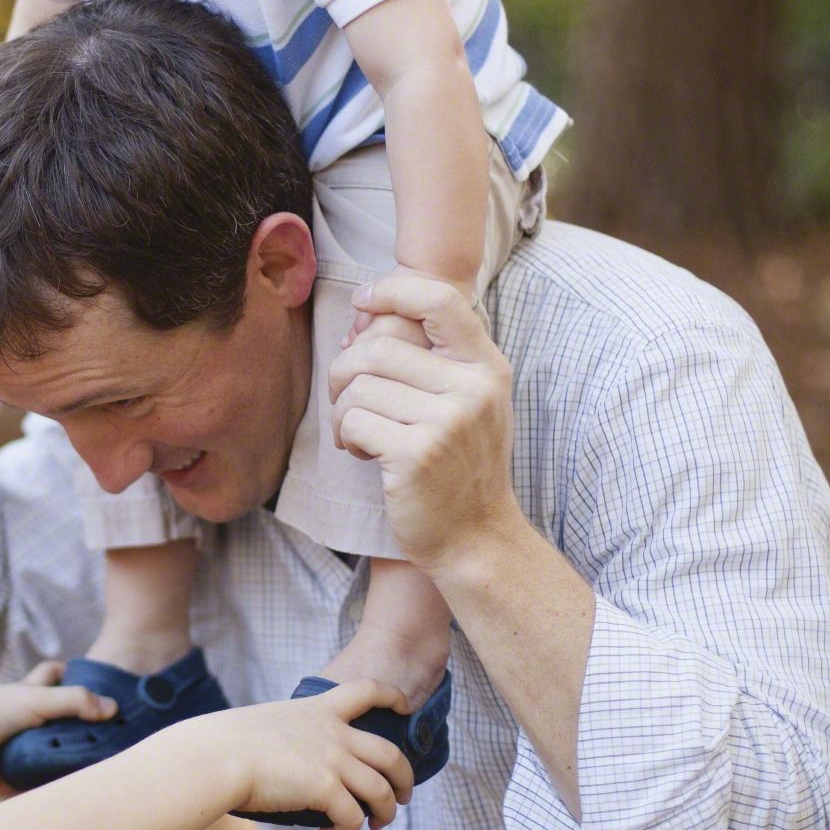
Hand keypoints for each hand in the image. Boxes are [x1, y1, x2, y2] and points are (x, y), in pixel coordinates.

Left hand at [0, 663, 114, 790]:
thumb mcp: (39, 699)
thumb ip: (76, 701)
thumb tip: (112, 709)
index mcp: (28, 694)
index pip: (52, 675)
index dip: (69, 674)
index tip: (93, 685)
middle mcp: (20, 718)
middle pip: (52, 720)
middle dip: (72, 730)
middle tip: (102, 741)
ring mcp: (10, 745)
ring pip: (40, 755)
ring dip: (56, 764)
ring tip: (89, 776)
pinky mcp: (1, 773)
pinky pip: (22, 786)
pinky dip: (35, 793)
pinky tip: (58, 802)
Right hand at [214, 680, 417, 829]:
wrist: (216, 757)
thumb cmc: (226, 744)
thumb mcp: (267, 725)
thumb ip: (290, 737)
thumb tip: (289, 764)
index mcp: (319, 710)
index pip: (367, 690)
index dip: (393, 696)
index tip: (406, 707)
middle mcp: (334, 733)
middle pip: (391, 754)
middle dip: (404, 779)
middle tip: (401, 797)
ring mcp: (333, 759)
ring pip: (382, 791)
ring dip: (385, 813)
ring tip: (375, 825)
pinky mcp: (326, 788)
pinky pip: (354, 818)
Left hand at [328, 271, 525, 572]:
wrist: (477, 539)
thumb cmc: (460, 466)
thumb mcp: (469, 402)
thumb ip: (434, 358)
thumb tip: (364, 312)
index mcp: (486, 367)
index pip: (440, 299)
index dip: (392, 290)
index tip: (362, 302)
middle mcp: (473, 388)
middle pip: (378, 347)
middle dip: (345, 371)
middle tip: (347, 399)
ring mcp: (447, 422)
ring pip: (359, 386)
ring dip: (343, 410)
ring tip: (359, 434)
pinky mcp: (416, 455)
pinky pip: (353, 421)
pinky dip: (345, 436)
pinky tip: (363, 454)